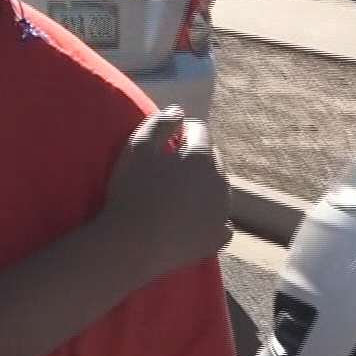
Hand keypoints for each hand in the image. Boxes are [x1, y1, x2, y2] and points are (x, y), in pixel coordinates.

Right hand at [100, 108, 232, 275]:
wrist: (134, 244)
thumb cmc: (132, 192)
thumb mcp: (136, 148)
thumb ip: (159, 123)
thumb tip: (178, 111)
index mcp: (201, 156)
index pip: (200, 130)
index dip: (181, 130)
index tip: (165, 140)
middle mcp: (220, 180)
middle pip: (212, 159)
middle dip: (196, 158)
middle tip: (169, 168)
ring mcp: (223, 210)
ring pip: (218, 189)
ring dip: (203, 187)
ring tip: (177, 196)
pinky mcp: (219, 236)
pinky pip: (220, 221)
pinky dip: (209, 218)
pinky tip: (191, 221)